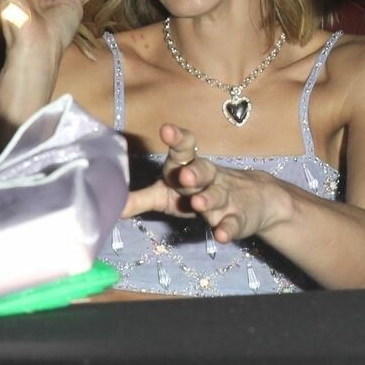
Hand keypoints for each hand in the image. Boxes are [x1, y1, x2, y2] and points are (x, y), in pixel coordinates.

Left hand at [121, 123, 289, 242]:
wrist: (253, 201)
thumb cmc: (199, 192)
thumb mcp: (167, 195)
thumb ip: (141, 198)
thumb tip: (110, 205)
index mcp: (188, 167)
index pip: (184, 149)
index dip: (177, 139)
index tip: (167, 130)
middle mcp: (208, 179)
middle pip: (202, 171)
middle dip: (194, 172)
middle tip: (184, 174)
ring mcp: (225, 199)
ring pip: (217, 196)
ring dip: (209, 199)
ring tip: (199, 203)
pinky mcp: (237, 219)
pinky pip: (232, 223)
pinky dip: (228, 229)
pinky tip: (222, 235)